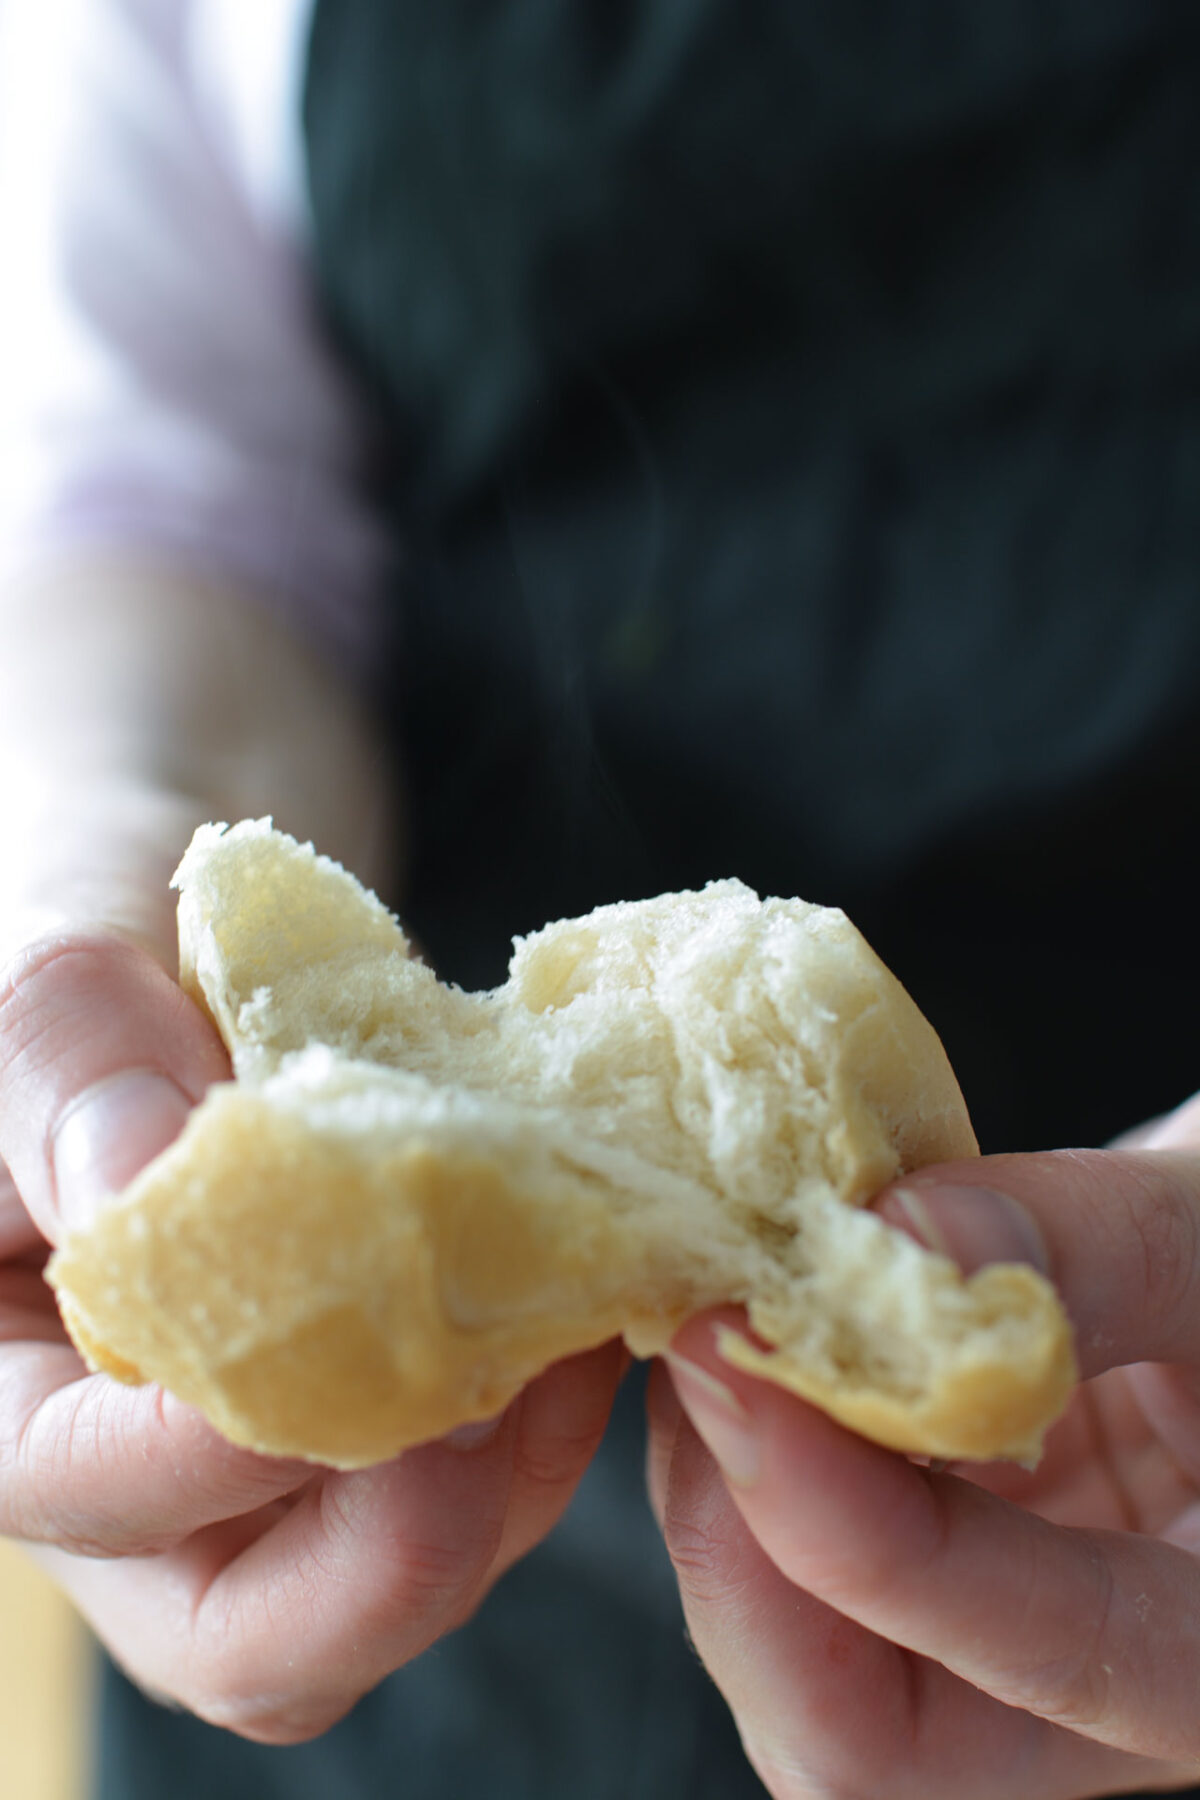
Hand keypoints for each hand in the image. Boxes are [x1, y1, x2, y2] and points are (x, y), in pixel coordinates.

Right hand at [0, 561, 623, 1741]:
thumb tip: (142, 1189)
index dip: (204, 1457)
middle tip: (499, 1396)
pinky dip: (540, 1418)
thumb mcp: (62, 930)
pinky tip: (586, 1290)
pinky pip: (463, 1478)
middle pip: (237, 1624)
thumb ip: (70, 1055)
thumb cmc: (95, 863)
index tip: (350, 1350)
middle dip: (388, 1549)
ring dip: (498, 1482)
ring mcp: (254, 1422)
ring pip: (375, 1574)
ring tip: (571, 1316)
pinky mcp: (372, 1376)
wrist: (200, 833)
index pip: (67, 1485)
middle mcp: (113, 1432)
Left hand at [648, 1126, 1199, 1798]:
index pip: (1059, 1659)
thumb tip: (891, 1241)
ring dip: (724, 1498)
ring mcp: (1002, 1630)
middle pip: (878, 1744)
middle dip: (752, 1557)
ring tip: (718, 1332)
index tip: (757, 1377)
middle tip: (710, 1358)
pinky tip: (747, 1340)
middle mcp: (1107, 1693)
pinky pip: (790, 1566)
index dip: (878, 1547)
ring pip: (805, 1667)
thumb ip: (1088, 1248)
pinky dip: (747, 1454)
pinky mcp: (934, 1551)